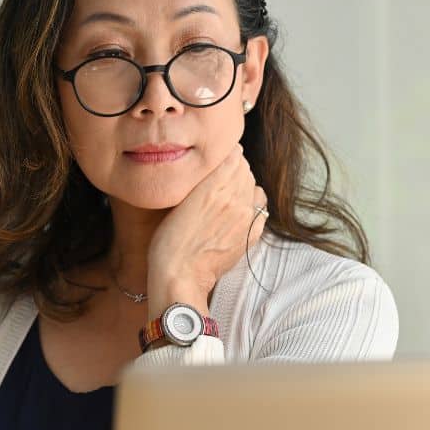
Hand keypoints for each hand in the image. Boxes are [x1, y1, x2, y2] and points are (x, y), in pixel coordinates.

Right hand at [146, 143, 267, 317]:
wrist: (181, 275)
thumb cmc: (169, 240)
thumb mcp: (177, 201)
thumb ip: (199, 181)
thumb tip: (215, 165)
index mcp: (214, 186)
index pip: (234, 154)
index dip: (224, 154)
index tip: (216, 158)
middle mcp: (234, 198)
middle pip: (245, 169)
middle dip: (234, 169)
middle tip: (218, 177)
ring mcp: (246, 217)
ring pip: (254, 187)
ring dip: (244, 186)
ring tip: (228, 195)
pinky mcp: (251, 234)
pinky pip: (261, 208)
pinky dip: (252, 205)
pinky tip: (238, 212)